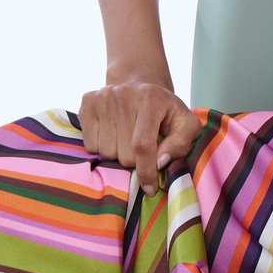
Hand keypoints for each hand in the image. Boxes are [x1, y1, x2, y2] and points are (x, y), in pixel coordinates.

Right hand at [79, 80, 200, 195]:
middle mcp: (124, 94)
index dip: (146, 171)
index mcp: (151, 98)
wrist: (140, 84)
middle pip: (123, 153)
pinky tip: (113, 133)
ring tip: (127, 139)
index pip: (143, 145)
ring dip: (117, 154)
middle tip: (141, 149)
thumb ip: (180, 143)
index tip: (149, 188)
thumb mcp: (185, 123)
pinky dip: (101, 147)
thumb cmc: (165, 110)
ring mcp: (103, 97)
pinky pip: (89, 144)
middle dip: (134, 161)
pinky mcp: (88, 102)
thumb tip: (160, 162)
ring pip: (104, 151)